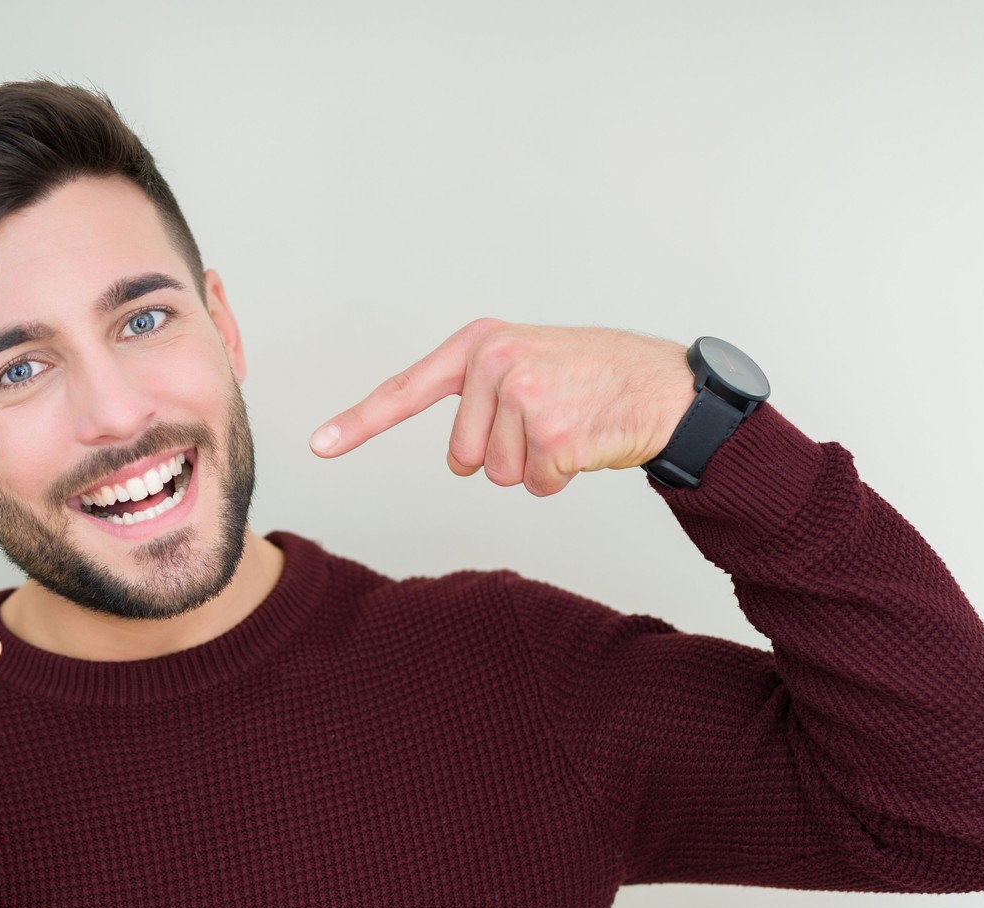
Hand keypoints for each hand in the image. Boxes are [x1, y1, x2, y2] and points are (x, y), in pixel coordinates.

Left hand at [308, 318, 697, 496]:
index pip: (405, 391)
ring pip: (498, 476)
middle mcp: (495, 364)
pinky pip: (536, 485)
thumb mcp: (527, 362)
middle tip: (547, 422)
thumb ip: (480, 394)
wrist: (664, 386)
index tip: (319, 445)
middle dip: (503, 456)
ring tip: (570, 427)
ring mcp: (524, 397)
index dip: (358, 424)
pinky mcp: (554, 434)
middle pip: (462, 459)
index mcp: (480, 345)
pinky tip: (587, 442)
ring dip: (535, 468)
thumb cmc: (594, 377)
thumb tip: (457, 459)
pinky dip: (561, 479)